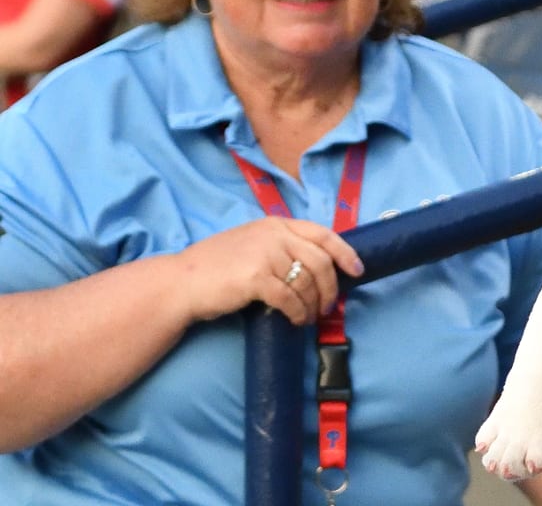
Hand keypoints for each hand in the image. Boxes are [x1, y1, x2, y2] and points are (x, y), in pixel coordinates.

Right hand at [174, 216, 364, 325]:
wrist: (180, 282)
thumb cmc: (215, 268)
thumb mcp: (251, 243)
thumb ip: (281, 246)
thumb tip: (317, 267)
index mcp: (275, 224)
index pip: (323, 233)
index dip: (345, 253)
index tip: (356, 270)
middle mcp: (273, 235)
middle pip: (321, 262)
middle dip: (330, 287)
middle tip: (327, 307)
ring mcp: (265, 254)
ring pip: (307, 283)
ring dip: (312, 305)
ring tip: (308, 317)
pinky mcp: (256, 278)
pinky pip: (291, 299)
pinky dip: (298, 313)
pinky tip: (296, 321)